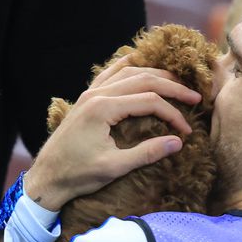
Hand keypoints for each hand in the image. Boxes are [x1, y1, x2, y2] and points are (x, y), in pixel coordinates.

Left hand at [23, 57, 201, 212]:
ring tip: (176, 83)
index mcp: (103, 109)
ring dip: (154, 75)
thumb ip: (147, 153)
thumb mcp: (114, 168)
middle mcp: (96, 95)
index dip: (173, 113)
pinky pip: (110, 74)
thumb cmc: (78, 175)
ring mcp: (89, 94)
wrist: (46, 177)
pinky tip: (139, 64)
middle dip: (172, 87)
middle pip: (143, 80)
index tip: (186, 131)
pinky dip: (128, 67)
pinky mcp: (86, 98)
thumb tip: (178, 143)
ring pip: (128, 72)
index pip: (149, 101)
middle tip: (195, 97)